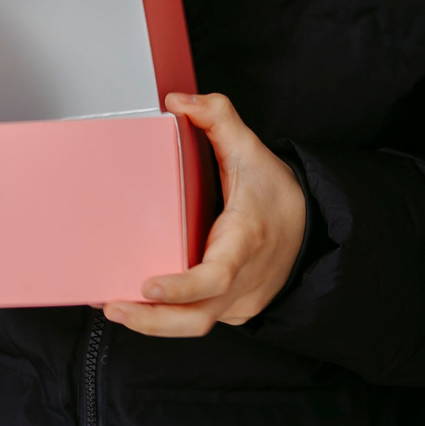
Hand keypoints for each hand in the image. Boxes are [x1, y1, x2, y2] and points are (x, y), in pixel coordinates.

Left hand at [104, 93, 307, 337]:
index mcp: (244, 242)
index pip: (214, 277)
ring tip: (112, 305)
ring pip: (193, 325)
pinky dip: (168, 316)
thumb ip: (218, 118)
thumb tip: (179, 100)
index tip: (148, 285)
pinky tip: (136, 303)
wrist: (312, 230)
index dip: (181, 287)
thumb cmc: (278, 196)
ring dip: (152, 323)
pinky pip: (197, 318)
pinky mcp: (231, 310)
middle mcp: (242, 281)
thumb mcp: (252, 150)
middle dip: (151, 321)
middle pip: (196, 319)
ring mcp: (238, 301)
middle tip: (111, 305)